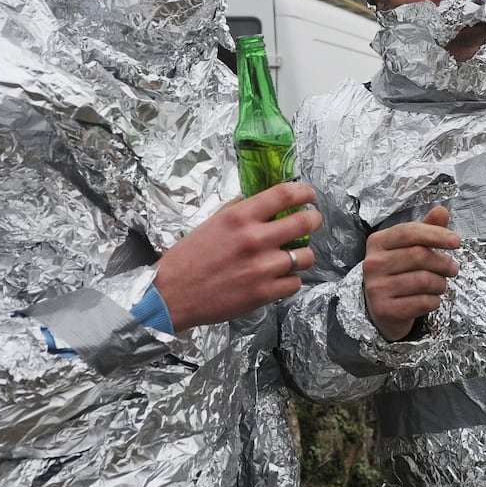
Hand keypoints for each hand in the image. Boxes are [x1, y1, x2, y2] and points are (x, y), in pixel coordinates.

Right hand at [155, 182, 320, 330]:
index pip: (285, 194)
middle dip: (314, 219)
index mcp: (240, 217)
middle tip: (311, 221)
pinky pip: (295, 283)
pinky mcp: (264, 293)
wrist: (171, 295)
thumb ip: (238, 209)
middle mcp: (254, 239)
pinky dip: (290, 280)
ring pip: (305, 256)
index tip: (308, 195)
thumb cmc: (188, 259)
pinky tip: (278, 277)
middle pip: (305, 222)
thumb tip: (259, 197)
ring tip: (291, 255)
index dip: (304, 192)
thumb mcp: (211, 222)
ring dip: (302, 254)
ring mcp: (262, 268)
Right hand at [364, 207, 459, 341]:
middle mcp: (373, 263)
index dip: (436, 234)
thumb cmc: (399, 272)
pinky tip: (431, 299)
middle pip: (420, 256)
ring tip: (440, 284)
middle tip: (453, 268)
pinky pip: (422, 302)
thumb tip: (442, 211)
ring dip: (441, 284)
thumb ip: (426, 229)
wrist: (382, 310)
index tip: (456, 241)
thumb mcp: (408, 247)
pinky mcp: (384, 310)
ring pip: (424, 280)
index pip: (409, 232)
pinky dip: (434, 301)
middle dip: (444, 262)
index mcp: (377, 242)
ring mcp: (376, 288)